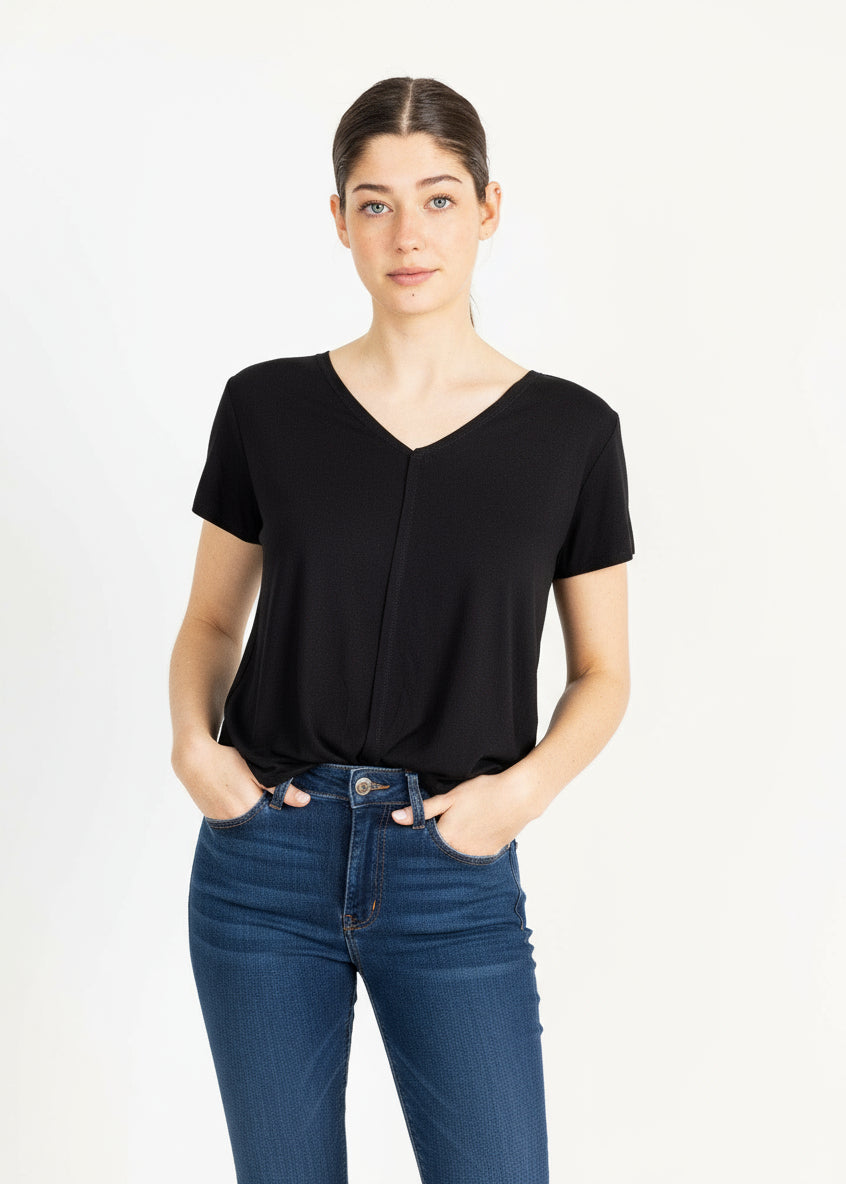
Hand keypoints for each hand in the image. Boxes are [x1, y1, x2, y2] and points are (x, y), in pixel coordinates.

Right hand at [172, 734, 311, 818]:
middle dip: (274, 828)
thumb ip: (281, 789)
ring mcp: (223, 823)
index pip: (275, 825)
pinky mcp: (215, 820)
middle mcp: (235, 821)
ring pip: (249, 829)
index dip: (286, 823)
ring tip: (268, 818)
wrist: (193, 759)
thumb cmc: (226, 761)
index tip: (297, 824)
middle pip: (262, 830)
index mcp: (248, 810)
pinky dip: (246, 823)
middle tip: (287, 827)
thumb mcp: (256, 771)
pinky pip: (236, 826)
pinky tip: (251, 815)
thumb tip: (305, 802)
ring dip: (259, 826)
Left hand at [391, 771, 538, 857]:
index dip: (415, 844)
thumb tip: (396, 818)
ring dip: (450, 855)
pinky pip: (472, 859)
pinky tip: (468, 841)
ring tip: (451, 841)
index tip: (410, 842)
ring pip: (455, 860)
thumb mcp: (450, 797)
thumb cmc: (483, 792)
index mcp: (446, 838)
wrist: (519, 796)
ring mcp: (476, 856)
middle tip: (432, 841)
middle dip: (432, 852)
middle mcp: (459, 853)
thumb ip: (423, 810)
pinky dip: (467, 854)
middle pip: (438, 857)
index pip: (422, 849)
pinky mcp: (490, 855)